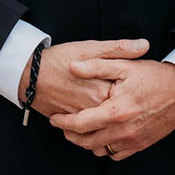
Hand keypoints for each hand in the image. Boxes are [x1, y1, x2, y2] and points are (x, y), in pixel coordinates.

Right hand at [19, 38, 149, 117]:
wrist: (29, 75)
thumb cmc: (59, 58)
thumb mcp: (90, 47)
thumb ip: (118, 48)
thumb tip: (144, 45)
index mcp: (105, 90)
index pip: (129, 96)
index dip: (135, 91)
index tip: (137, 86)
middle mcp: (95, 107)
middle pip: (118, 111)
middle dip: (124, 107)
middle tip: (127, 98)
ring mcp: (83, 117)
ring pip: (104, 124)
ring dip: (111, 119)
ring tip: (115, 110)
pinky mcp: (71, 122)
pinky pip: (88, 129)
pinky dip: (94, 125)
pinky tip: (98, 118)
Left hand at [49, 59, 174, 160]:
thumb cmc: (153, 76)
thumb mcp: (124, 65)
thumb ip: (96, 66)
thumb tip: (72, 66)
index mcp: (116, 111)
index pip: (80, 124)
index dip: (62, 122)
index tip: (53, 118)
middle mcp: (124, 130)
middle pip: (86, 142)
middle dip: (70, 135)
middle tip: (62, 125)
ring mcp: (133, 140)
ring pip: (100, 150)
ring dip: (87, 142)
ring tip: (81, 129)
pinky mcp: (142, 145)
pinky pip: (116, 155)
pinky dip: (105, 147)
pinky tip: (101, 134)